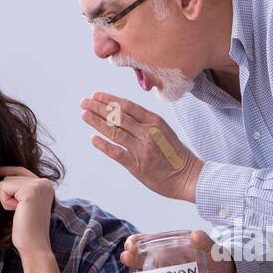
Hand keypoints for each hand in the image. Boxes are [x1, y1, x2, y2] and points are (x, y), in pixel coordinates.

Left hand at [0, 165, 56, 259]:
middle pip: (11, 173)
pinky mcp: (30, 190)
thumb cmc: (25, 228)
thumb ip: (17, 187)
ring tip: (19, 212)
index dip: (6, 176)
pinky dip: (5, 202)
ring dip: (6, 198)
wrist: (34, 245)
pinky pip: (3, 187)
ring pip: (6, 180)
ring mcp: (39, 185)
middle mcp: (45, 182)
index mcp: (45, 185)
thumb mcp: (22, 202)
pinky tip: (17, 212)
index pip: (19, 170)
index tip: (0, 182)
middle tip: (20, 211)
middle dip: (8, 193)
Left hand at [80, 92, 203, 202]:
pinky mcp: (138, 165)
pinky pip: (117, 153)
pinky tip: (93, 139)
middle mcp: (147, 132)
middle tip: (84, 102)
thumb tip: (123, 114)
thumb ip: (146, 123)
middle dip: (98, 107)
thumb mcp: (164, 131)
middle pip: (118, 116)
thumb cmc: (175, 154)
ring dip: (97, 122)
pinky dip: (104, 145)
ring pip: (115, 131)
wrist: (188, 177)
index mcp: (154, 121)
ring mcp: (142, 149)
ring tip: (84, 114)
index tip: (96, 95)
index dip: (110, 99)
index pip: (128, 106)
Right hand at [118, 230, 235, 272]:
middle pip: (140, 258)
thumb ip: (204, 241)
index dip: (136, 241)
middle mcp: (160, 259)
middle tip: (126, 259)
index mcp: (167, 245)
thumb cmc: (213, 256)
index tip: (132, 245)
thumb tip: (196, 235)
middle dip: (130, 258)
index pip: (145, 241)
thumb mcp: (210, 247)